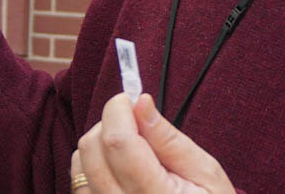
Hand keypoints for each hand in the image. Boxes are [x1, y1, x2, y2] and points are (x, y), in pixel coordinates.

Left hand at [72, 93, 234, 193]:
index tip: (131, 100)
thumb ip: (169, 138)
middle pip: (92, 150)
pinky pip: (79, 184)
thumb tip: (140, 102)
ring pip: (79, 165)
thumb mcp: (205, 172)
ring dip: (99, 145)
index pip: (118, 142)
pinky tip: (118, 169)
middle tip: (136, 125)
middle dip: (109, 123)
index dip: (119, 110)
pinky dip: (92, 166)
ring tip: (129, 150)